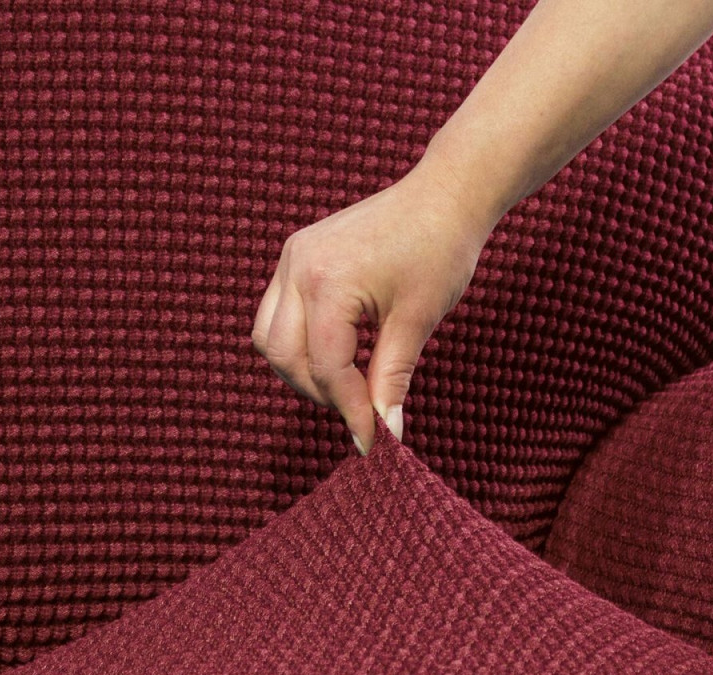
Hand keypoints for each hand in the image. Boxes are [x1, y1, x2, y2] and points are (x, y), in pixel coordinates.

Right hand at [252, 154, 489, 454]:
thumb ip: (391, 379)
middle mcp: (297, 267)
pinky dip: (299, 343)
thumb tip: (385, 432)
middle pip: (282, 356)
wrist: (444, 195)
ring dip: (301, 371)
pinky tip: (337, 352)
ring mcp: (292, 257)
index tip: (372, 441)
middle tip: (359, 410)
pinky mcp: (296, 256)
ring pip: (268, 337)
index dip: (349, 411)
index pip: (325, 368)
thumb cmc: (440, 250)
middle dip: (318, 393)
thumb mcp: (417, 321)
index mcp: (328, 282)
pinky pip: (277, 313)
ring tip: (346, 383)